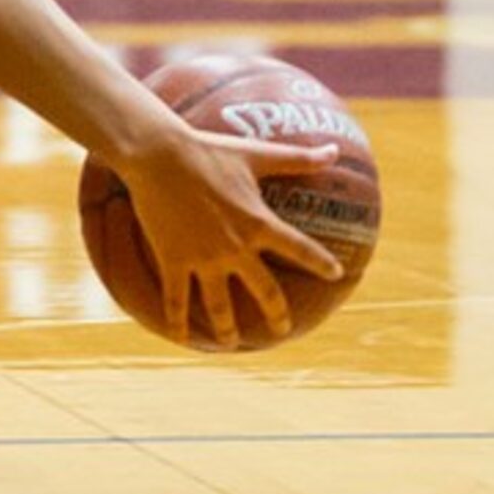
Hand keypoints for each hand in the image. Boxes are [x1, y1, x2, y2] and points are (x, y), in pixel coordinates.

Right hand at [113, 124, 346, 348]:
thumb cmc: (209, 150)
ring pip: (221, 306)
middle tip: (283, 329)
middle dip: (278, 315)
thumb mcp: (256, 153)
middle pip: (266, 292)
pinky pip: (177, 299)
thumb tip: (335, 150)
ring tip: (230, 342)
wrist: (158, 154)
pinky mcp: (174, 260)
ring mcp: (204, 258)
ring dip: (228, 329)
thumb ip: (298, 158)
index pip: (300, 250)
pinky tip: (183, 338)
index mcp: (259, 223)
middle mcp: (235, 247)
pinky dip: (178, 322)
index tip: (335, 275)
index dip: (321, 263)